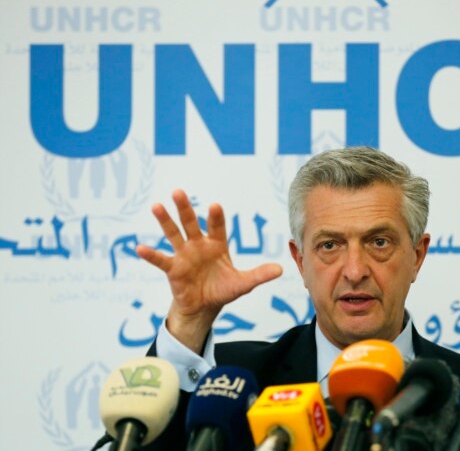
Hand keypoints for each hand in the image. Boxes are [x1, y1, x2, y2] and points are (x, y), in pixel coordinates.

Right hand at [136, 189, 282, 352]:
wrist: (204, 306)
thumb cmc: (222, 290)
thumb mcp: (243, 284)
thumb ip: (259, 275)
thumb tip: (281, 270)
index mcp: (217, 245)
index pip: (217, 227)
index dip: (215, 217)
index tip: (215, 205)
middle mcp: (198, 245)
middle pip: (191, 223)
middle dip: (185, 208)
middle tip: (178, 191)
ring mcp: (184, 255)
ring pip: (173, 234)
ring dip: (165, 221)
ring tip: (156, 206)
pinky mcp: (172, 269)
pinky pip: (160, 259)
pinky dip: (151, 254)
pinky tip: (140, 248)